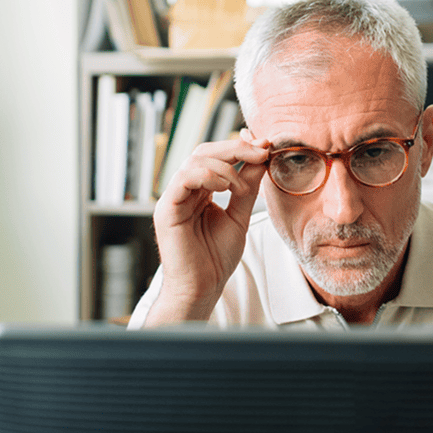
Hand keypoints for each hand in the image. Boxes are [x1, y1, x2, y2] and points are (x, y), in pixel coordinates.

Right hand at [148, 129, 270, 323]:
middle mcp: (185, 190)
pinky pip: (183, 178)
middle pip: (205, 151)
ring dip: (225, 165)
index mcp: (200, 190)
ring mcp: (174, 197)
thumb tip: (262, 157)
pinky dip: (207, 175)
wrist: (203, 287)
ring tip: (240, 186)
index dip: (240, 146)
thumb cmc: (216, 257)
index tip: (265, 145)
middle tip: (261, 152)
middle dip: (236, 148)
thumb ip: (248, 187)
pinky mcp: (167, 208)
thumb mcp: (240, 215)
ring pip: (195, 160)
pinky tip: (225, 187)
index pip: (216, 156)